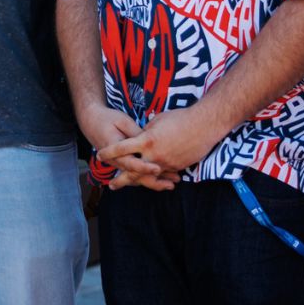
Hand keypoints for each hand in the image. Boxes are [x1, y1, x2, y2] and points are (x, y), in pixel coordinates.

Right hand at [78, 104, 168, 189]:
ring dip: (154, 182)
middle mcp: (115, 161)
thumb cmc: (108, 118)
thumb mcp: (122, 121)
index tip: (158, 168)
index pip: (131, 163)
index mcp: (115, 149)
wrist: (91, 122)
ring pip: (136, 179)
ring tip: (171, 184)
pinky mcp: (121, 164)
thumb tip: (151, 142)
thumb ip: (136, 133)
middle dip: (154, 181)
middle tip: (172, 183)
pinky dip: (147, 179)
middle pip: (135, 177)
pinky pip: (134, 175)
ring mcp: (118, 165)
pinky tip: (162, 180)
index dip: (145, 167)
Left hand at [97, 107, 224, 189]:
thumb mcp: (157, 121)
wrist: (204, 126)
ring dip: (138, 182)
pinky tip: (151, 182)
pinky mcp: (177, 167)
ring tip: (131, 186)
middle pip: (133, 171)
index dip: (109, 152)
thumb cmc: (180, 118)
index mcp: (146, 140)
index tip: (99, 155)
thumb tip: (139, 138)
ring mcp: (166, 163)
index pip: (122, 148)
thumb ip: (145, 132)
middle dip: (121, 180)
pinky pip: (163, 175)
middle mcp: (154, 155)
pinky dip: (156, 178)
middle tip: (111, 186)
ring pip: (149, 176)